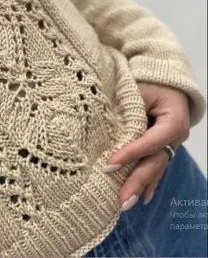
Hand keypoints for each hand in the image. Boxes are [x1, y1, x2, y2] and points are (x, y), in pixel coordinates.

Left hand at [103, 83, 190, 209]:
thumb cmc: (150, 81)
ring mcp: (172, 143)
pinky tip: (141, 197)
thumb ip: (127, 110)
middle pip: (155, 161)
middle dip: (137, 181)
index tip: (109, 165)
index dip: (130, 154)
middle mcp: (176, 136)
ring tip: (126, 204)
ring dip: (140, 185)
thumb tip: (106, 129)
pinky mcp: (164, 146)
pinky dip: (148, 181)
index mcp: (173, 121)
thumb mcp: (138, 90)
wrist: (166, 78)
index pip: (150, 142)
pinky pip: (156, 166)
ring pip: (156, 167)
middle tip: (121, 199)